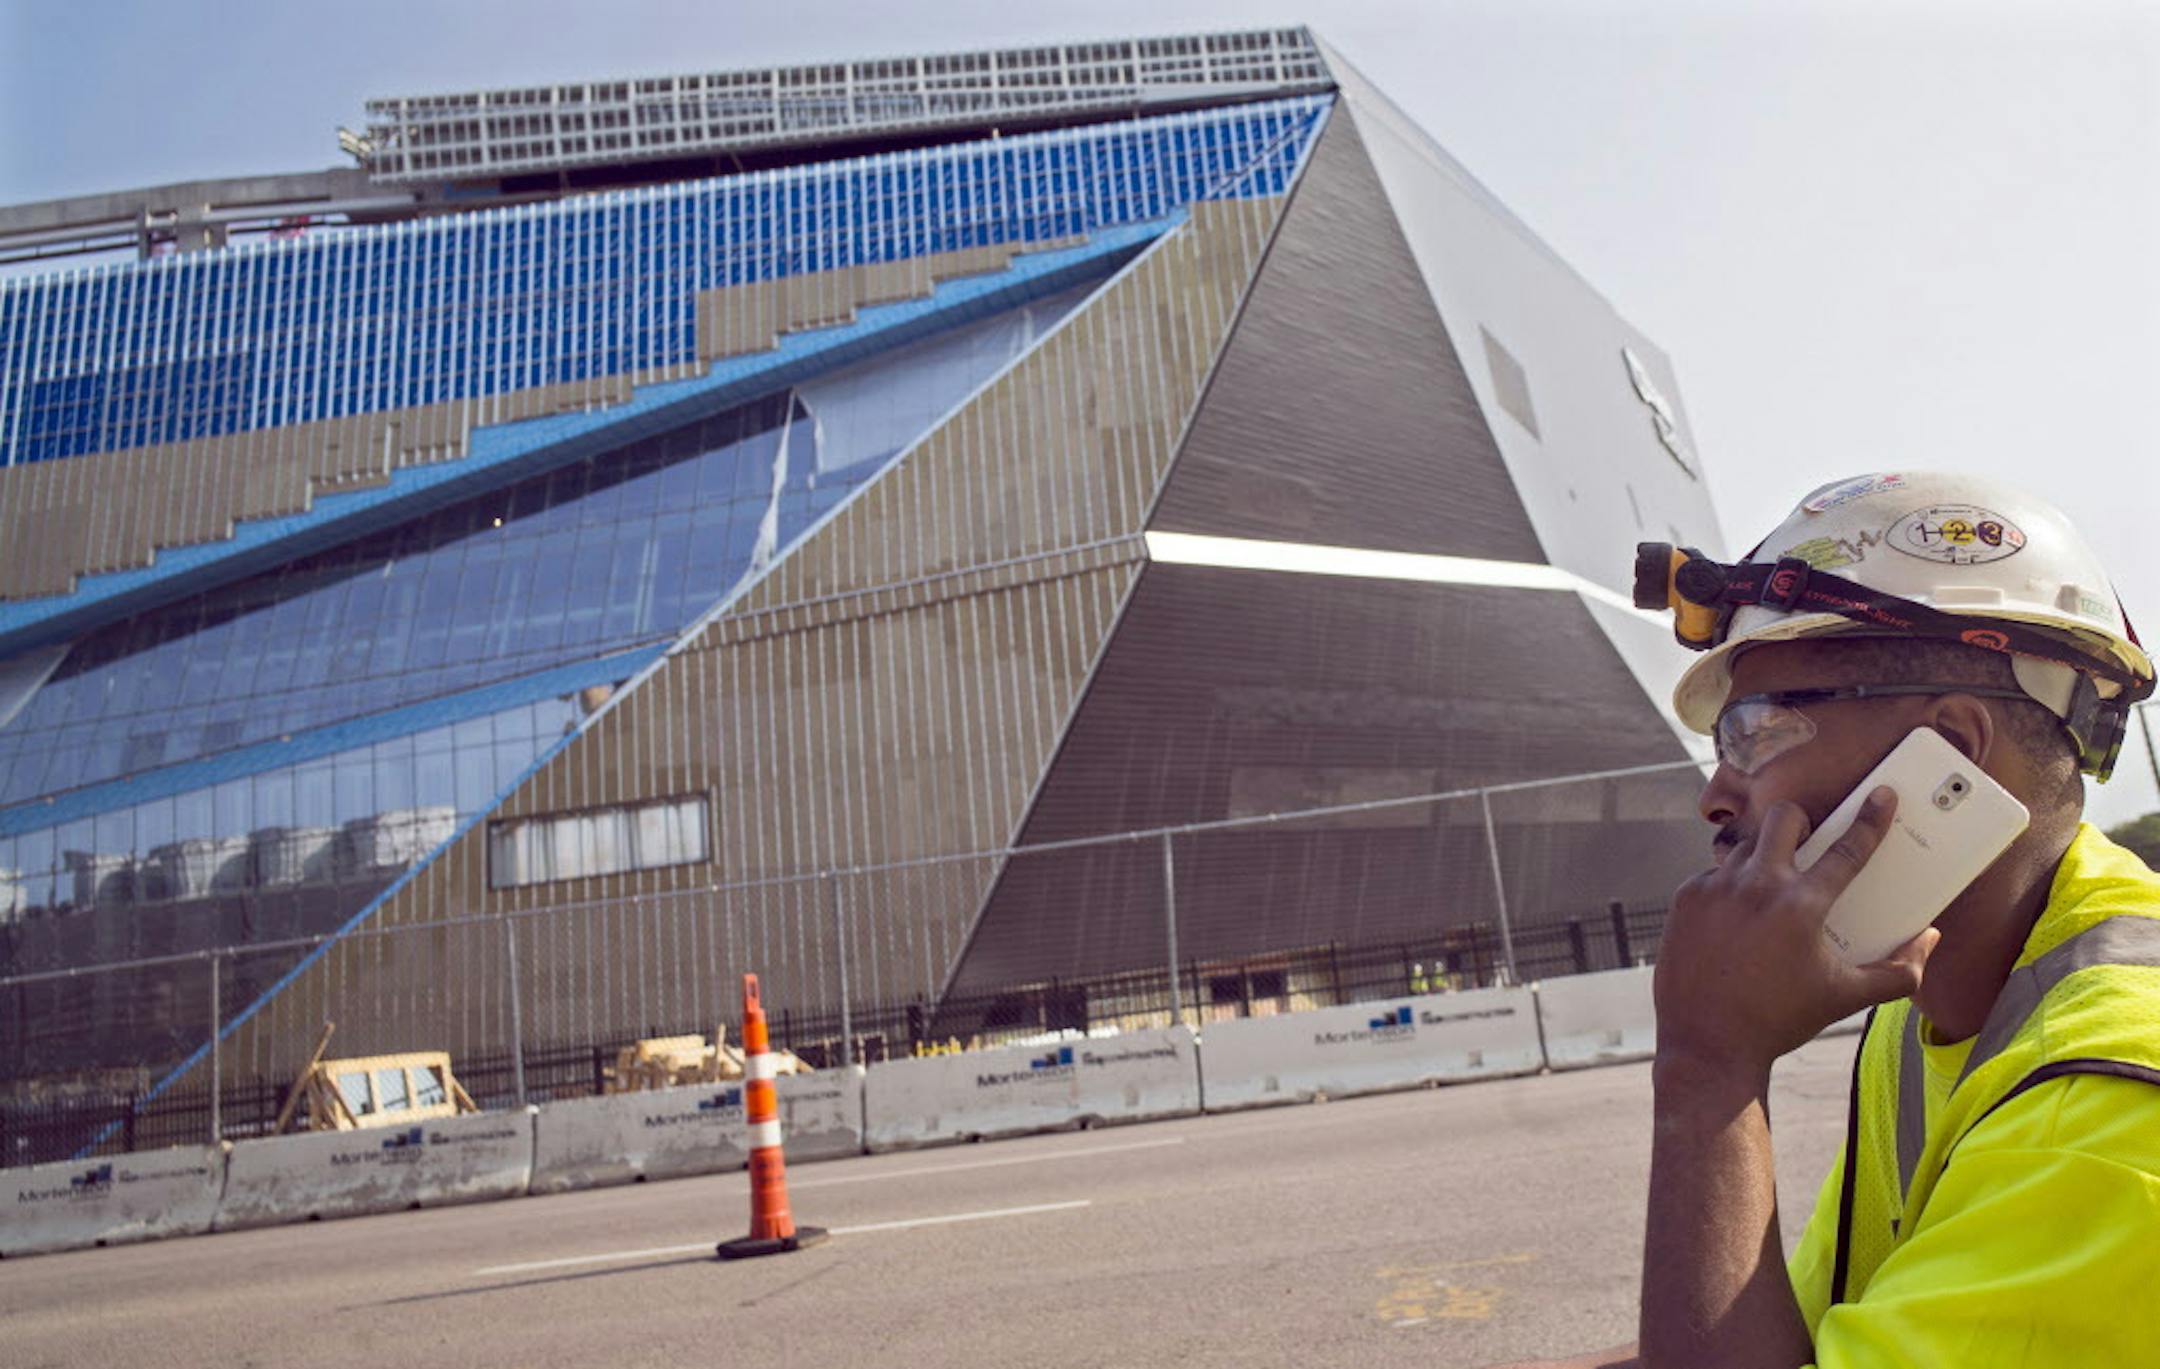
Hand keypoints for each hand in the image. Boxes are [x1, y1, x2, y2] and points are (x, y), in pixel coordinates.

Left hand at [1653, 789, 1936, 1078]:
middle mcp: (1757, 886)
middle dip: (1801, 822)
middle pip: (1784, 818)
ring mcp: (1715, 888)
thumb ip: (1900, 971)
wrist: (1708, 1046)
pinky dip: (1729, 888)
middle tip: (1808, 843)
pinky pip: (1714, 875)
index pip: (1848, 849)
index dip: (1870, 819)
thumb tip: (1929, 939)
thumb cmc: (1781, 1020)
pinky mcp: (1684, 898)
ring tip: (1770, 891)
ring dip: (1763, 858)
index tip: (1882, 794)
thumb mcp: (1846, 997)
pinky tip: (1735, 918)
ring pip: (1746, 846)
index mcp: (1802, 906)